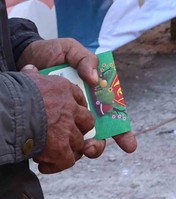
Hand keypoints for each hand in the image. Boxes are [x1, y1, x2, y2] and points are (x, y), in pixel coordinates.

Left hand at [19, 38, 137, 160]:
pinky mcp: (48, 119)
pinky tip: (58, 148)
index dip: (123, 132)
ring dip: (82, 148)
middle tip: (91, 148)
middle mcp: (84, 108)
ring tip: (80, 149)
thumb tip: (95, 80)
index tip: (129, 146)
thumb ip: (85, 60)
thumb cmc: (52, 53)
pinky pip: (56, 136)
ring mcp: (66, 115)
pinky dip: (59, 145)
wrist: (22, 57)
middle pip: (98, 134)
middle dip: (99, 146)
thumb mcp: (71, 50)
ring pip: (78, 139)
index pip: (113, 115)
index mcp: (96, 94)